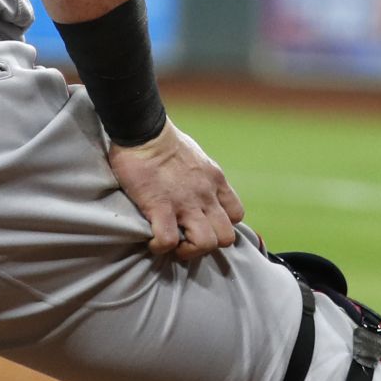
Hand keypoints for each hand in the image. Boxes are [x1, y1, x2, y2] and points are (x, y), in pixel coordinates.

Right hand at [105, 119, 245, 259]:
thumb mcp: (197, 158)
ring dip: (188, 251)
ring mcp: (185, 202)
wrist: (144, 130)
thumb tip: (194, 189)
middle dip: (208, 245)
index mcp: (215, 181)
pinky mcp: (160, 207)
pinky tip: (152, 241)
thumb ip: (201, 177)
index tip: (203, 224)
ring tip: (172, 244)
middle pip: (226, 237)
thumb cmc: (165, 141)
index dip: (222, 225)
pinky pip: (168, 240)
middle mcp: (206, 194)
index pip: (237, 215)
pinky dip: (160, 247)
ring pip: (205, 244)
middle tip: (187, 240)